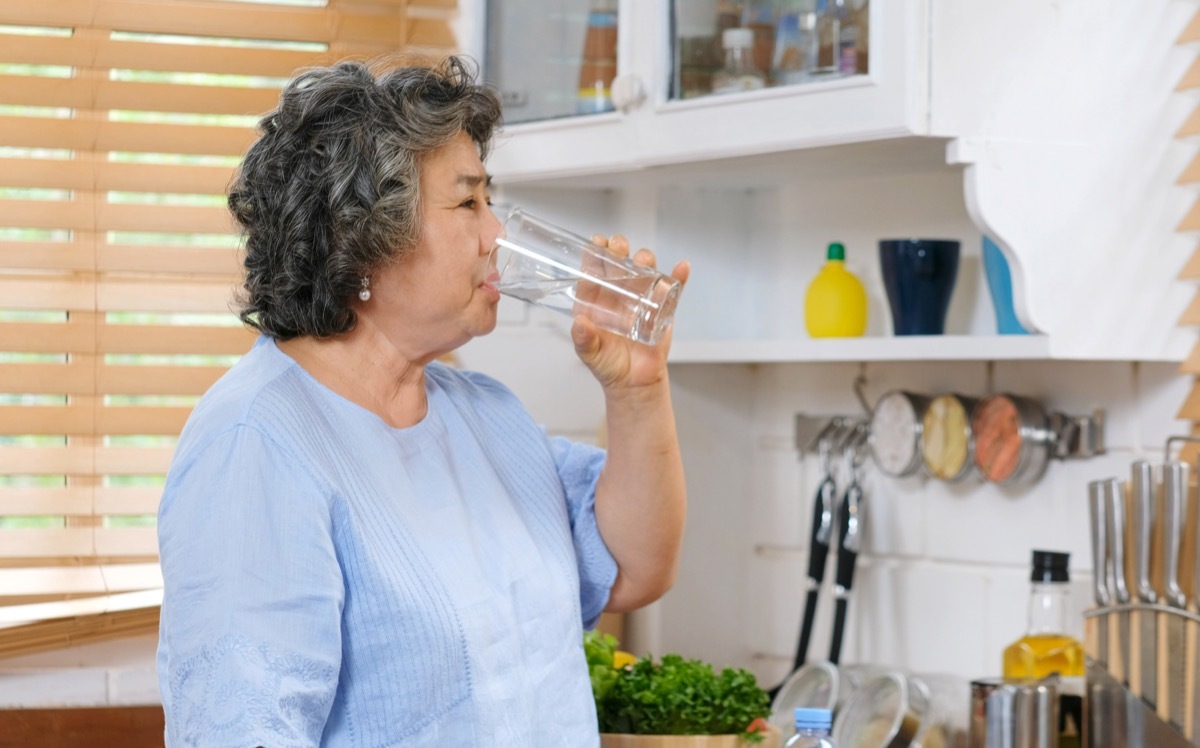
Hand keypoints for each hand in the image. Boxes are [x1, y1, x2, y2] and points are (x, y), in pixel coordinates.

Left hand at [570, 234, 689, 392]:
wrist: (635, 383)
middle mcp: (618, 296)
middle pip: (619, 265)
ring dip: (645, 259)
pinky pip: (673, 290)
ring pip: (644, 272)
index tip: (596, 242)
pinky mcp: (663, 309)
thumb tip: (580, 323)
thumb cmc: (609, 365)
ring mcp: (642, 299)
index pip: (594, 273)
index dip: (594, 255)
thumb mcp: (590, 354)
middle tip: (618, 246)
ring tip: (643, 259)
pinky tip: (682, 267)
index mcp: (597, 302)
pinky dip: (679, 277)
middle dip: (618, 251)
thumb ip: (584, 340)